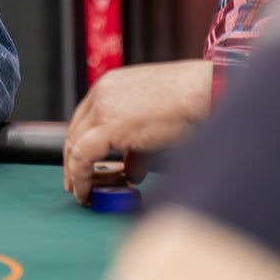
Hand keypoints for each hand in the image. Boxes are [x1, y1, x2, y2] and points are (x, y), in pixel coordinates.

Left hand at [64, 59, 212, 204]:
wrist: (205, 92)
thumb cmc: (191, 104)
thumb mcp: (156, 126)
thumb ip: (138, 149)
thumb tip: (132, 172)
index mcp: (109, 86)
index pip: (84, 120)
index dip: (80, 146)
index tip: (81, 165)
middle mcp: (101, 94)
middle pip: (75, 132)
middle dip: (73, 161)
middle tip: (76, 183)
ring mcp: (102, 107)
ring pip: (74, 145)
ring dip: (75, 172)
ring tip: (81, 192)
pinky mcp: (108, 125)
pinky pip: (82, 157)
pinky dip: (81, 176)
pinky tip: (86, 192)